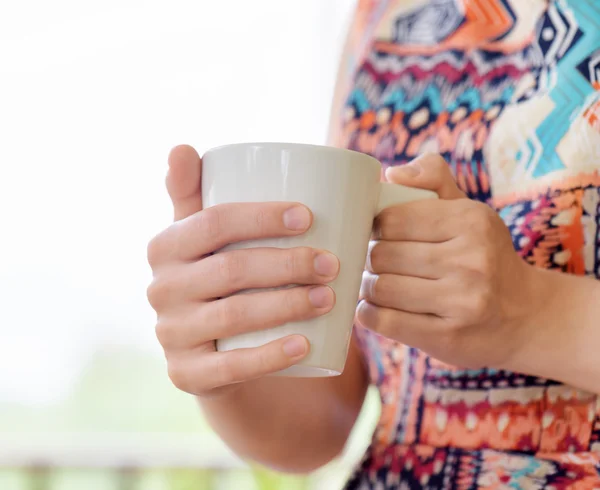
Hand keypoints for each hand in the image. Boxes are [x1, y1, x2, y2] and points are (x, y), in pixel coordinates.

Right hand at [147, 145, 338, 396]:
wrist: (208, 343)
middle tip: (332, 264)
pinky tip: (306, 344)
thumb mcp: (202, 236)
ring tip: (330, 297)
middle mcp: (160, 289)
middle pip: (230, 270)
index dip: (261, 217)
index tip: (309, 217)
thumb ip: (194, 193)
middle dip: (288, 264)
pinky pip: (229, 367)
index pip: (213, 223)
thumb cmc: (216, 274)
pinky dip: (271, 356)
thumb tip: (179, 147)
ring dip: (288, 305)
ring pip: (234, 316)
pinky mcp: (186, 374)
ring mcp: (171, 334)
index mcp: (165, 246)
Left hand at [358, 154, 540, 368]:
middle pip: (382, 255)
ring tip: (376, 285)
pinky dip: (369, 314)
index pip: (391, 219)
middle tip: (375, 264)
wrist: (527, 316)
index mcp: (471, 221)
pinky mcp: (448, 338)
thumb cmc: (484, 257)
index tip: (378, 237)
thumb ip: (433, 179)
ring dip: (368, 288)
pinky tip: (376, 309)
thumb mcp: (469, 211)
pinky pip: (385, 321)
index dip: (374, 229)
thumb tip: (392, 174)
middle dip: (370, 260)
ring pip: (380, 288)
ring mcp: (462, 302)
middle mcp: (471, 260)